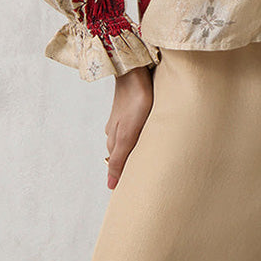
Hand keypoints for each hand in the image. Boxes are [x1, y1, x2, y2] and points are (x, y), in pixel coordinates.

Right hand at [104, 65, 154, 190]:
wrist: (134, 71)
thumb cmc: (135, 102)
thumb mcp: (128, 135)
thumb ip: (120, 160)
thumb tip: (111, 187)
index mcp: (114, 140)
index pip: (116, 165)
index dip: (123, 176)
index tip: (132, 189)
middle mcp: (115, 130)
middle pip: (121, 153)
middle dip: (130, 164)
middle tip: (144, 175)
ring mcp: (122, 117)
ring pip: (128, 139)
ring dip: (136, 148)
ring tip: (149, 157)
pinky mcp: (131, 106)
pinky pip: (134, 125)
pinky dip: (140, 133)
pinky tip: (148, 132)